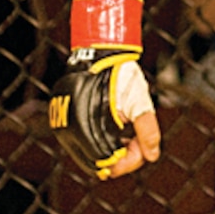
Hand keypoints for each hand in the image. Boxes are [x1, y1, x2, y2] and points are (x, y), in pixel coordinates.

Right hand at [50, 0, 161, 177]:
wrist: (100, 50)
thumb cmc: (121, 73)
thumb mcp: (140, 101)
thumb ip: (147, 130)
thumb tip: (152, 155)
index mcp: (85, 127)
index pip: (105, 163)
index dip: (127, 161)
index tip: (141, 148)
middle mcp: (68, 131)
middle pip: (95, 164)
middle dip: (120, 157)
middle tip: (137, 143)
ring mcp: (62, 127)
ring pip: (87, 156)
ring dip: (109, 151)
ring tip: (127, 136)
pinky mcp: (62, 121)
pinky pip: (79, 144)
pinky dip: (97, 143)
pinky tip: (114, 133)